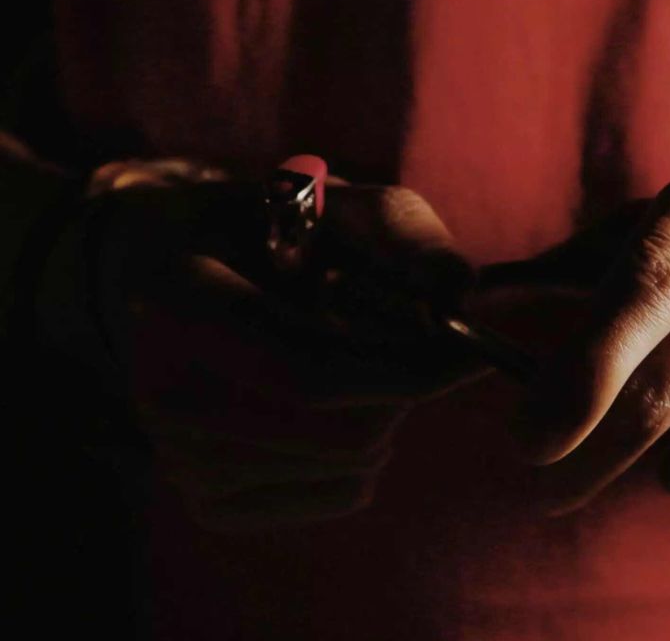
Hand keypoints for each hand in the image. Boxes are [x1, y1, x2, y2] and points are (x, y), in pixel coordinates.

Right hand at [40, 160, 485, 529]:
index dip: (405, 371)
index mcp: (179, 302)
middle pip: (340, 430)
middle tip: (417, 347)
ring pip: (350, 464)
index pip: (307, 372)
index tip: (471, 354)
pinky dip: (369, 453)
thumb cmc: (273, 232)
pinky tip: (340, 405)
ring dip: (389, 413)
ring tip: (360, 361)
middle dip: (404, 388)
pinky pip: (342, 493)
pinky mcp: (213, 502)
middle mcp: (163, 389)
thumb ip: (400, 230)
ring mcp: (180, 456)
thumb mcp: (337, 202)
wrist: (183, 274)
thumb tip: (454, 286)